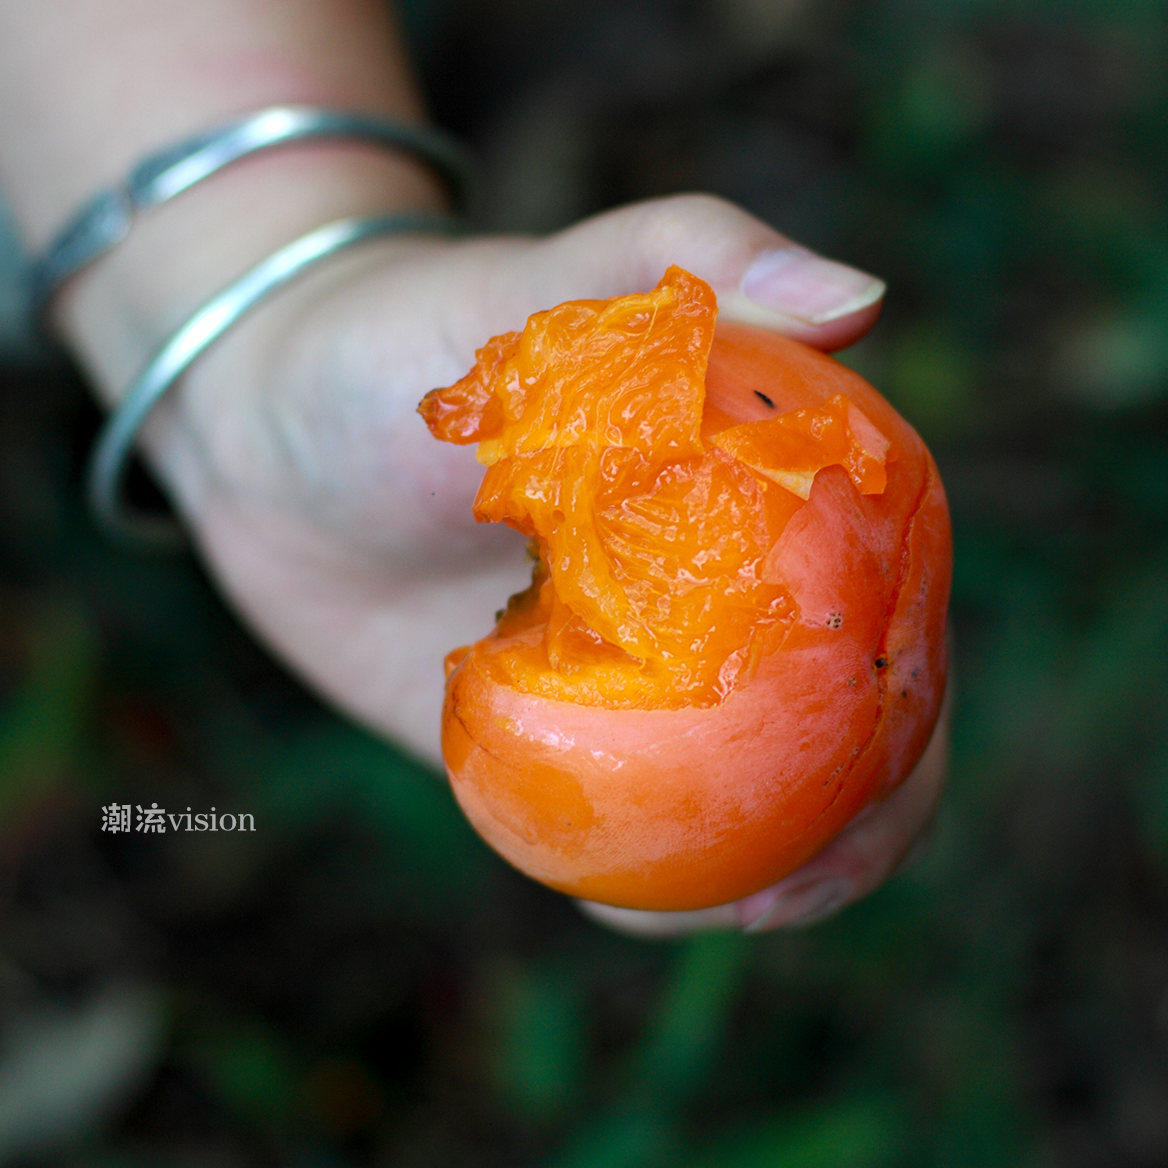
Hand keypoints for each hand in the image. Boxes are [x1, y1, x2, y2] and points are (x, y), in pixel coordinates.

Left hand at [148, 193, 942, 934]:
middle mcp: (721, 587)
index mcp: (765, 489)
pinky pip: (622, 830)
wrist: (251, 421)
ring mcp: (639, 673)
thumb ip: (695, 256)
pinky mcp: (551, 738)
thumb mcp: (545, 282)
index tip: (892, 757)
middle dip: (864, 821)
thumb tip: (867, 294)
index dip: (916, 691)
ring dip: (775, 872)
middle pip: (839, 721)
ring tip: (733, 911)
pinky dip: (647, 884)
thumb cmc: (404, 333)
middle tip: (801, 883)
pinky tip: (629, 908)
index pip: (889, 598)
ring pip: (747, 794)